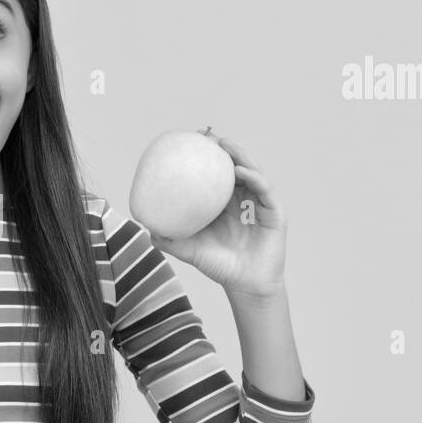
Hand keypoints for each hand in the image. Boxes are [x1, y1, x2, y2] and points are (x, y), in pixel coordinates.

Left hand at [149, 129, 286, 299]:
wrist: (245, 286)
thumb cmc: (219, 266)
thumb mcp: (190, 250)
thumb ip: (170, 240)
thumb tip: (146, 228)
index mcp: (224, 205)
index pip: (215, 176)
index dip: (206, 159)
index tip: (191, 142)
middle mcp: (243, 200)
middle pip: (235, 167)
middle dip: (224, 149)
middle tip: (207, 136)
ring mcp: (260, 205)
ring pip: (252, 173)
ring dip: (240, 156)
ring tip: (224, 145)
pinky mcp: (275, 213)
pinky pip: (265, 190)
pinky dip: (254, 177)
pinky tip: (240, 171)